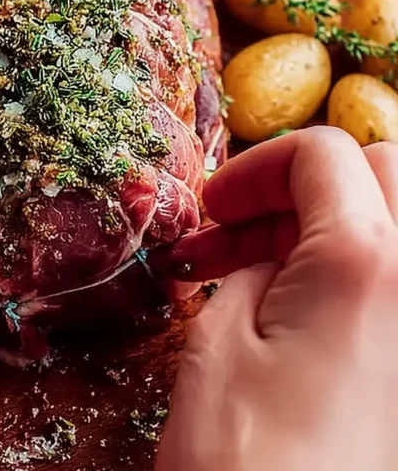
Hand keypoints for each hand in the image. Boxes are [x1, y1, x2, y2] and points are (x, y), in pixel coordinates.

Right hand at [156, 127, 397, 470]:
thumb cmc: (245, 468)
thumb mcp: (219, 346)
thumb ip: (250, 269)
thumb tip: (266, 248)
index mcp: (366, 266)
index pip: (322, 153)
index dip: (255, 167)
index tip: (213, 209)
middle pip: (380, 171)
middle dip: (304, 185)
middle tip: (243, 231)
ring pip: (394, 223)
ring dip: (327, 227)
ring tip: (259, 275)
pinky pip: (396, 285)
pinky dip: (349, 274)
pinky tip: (298, 315)